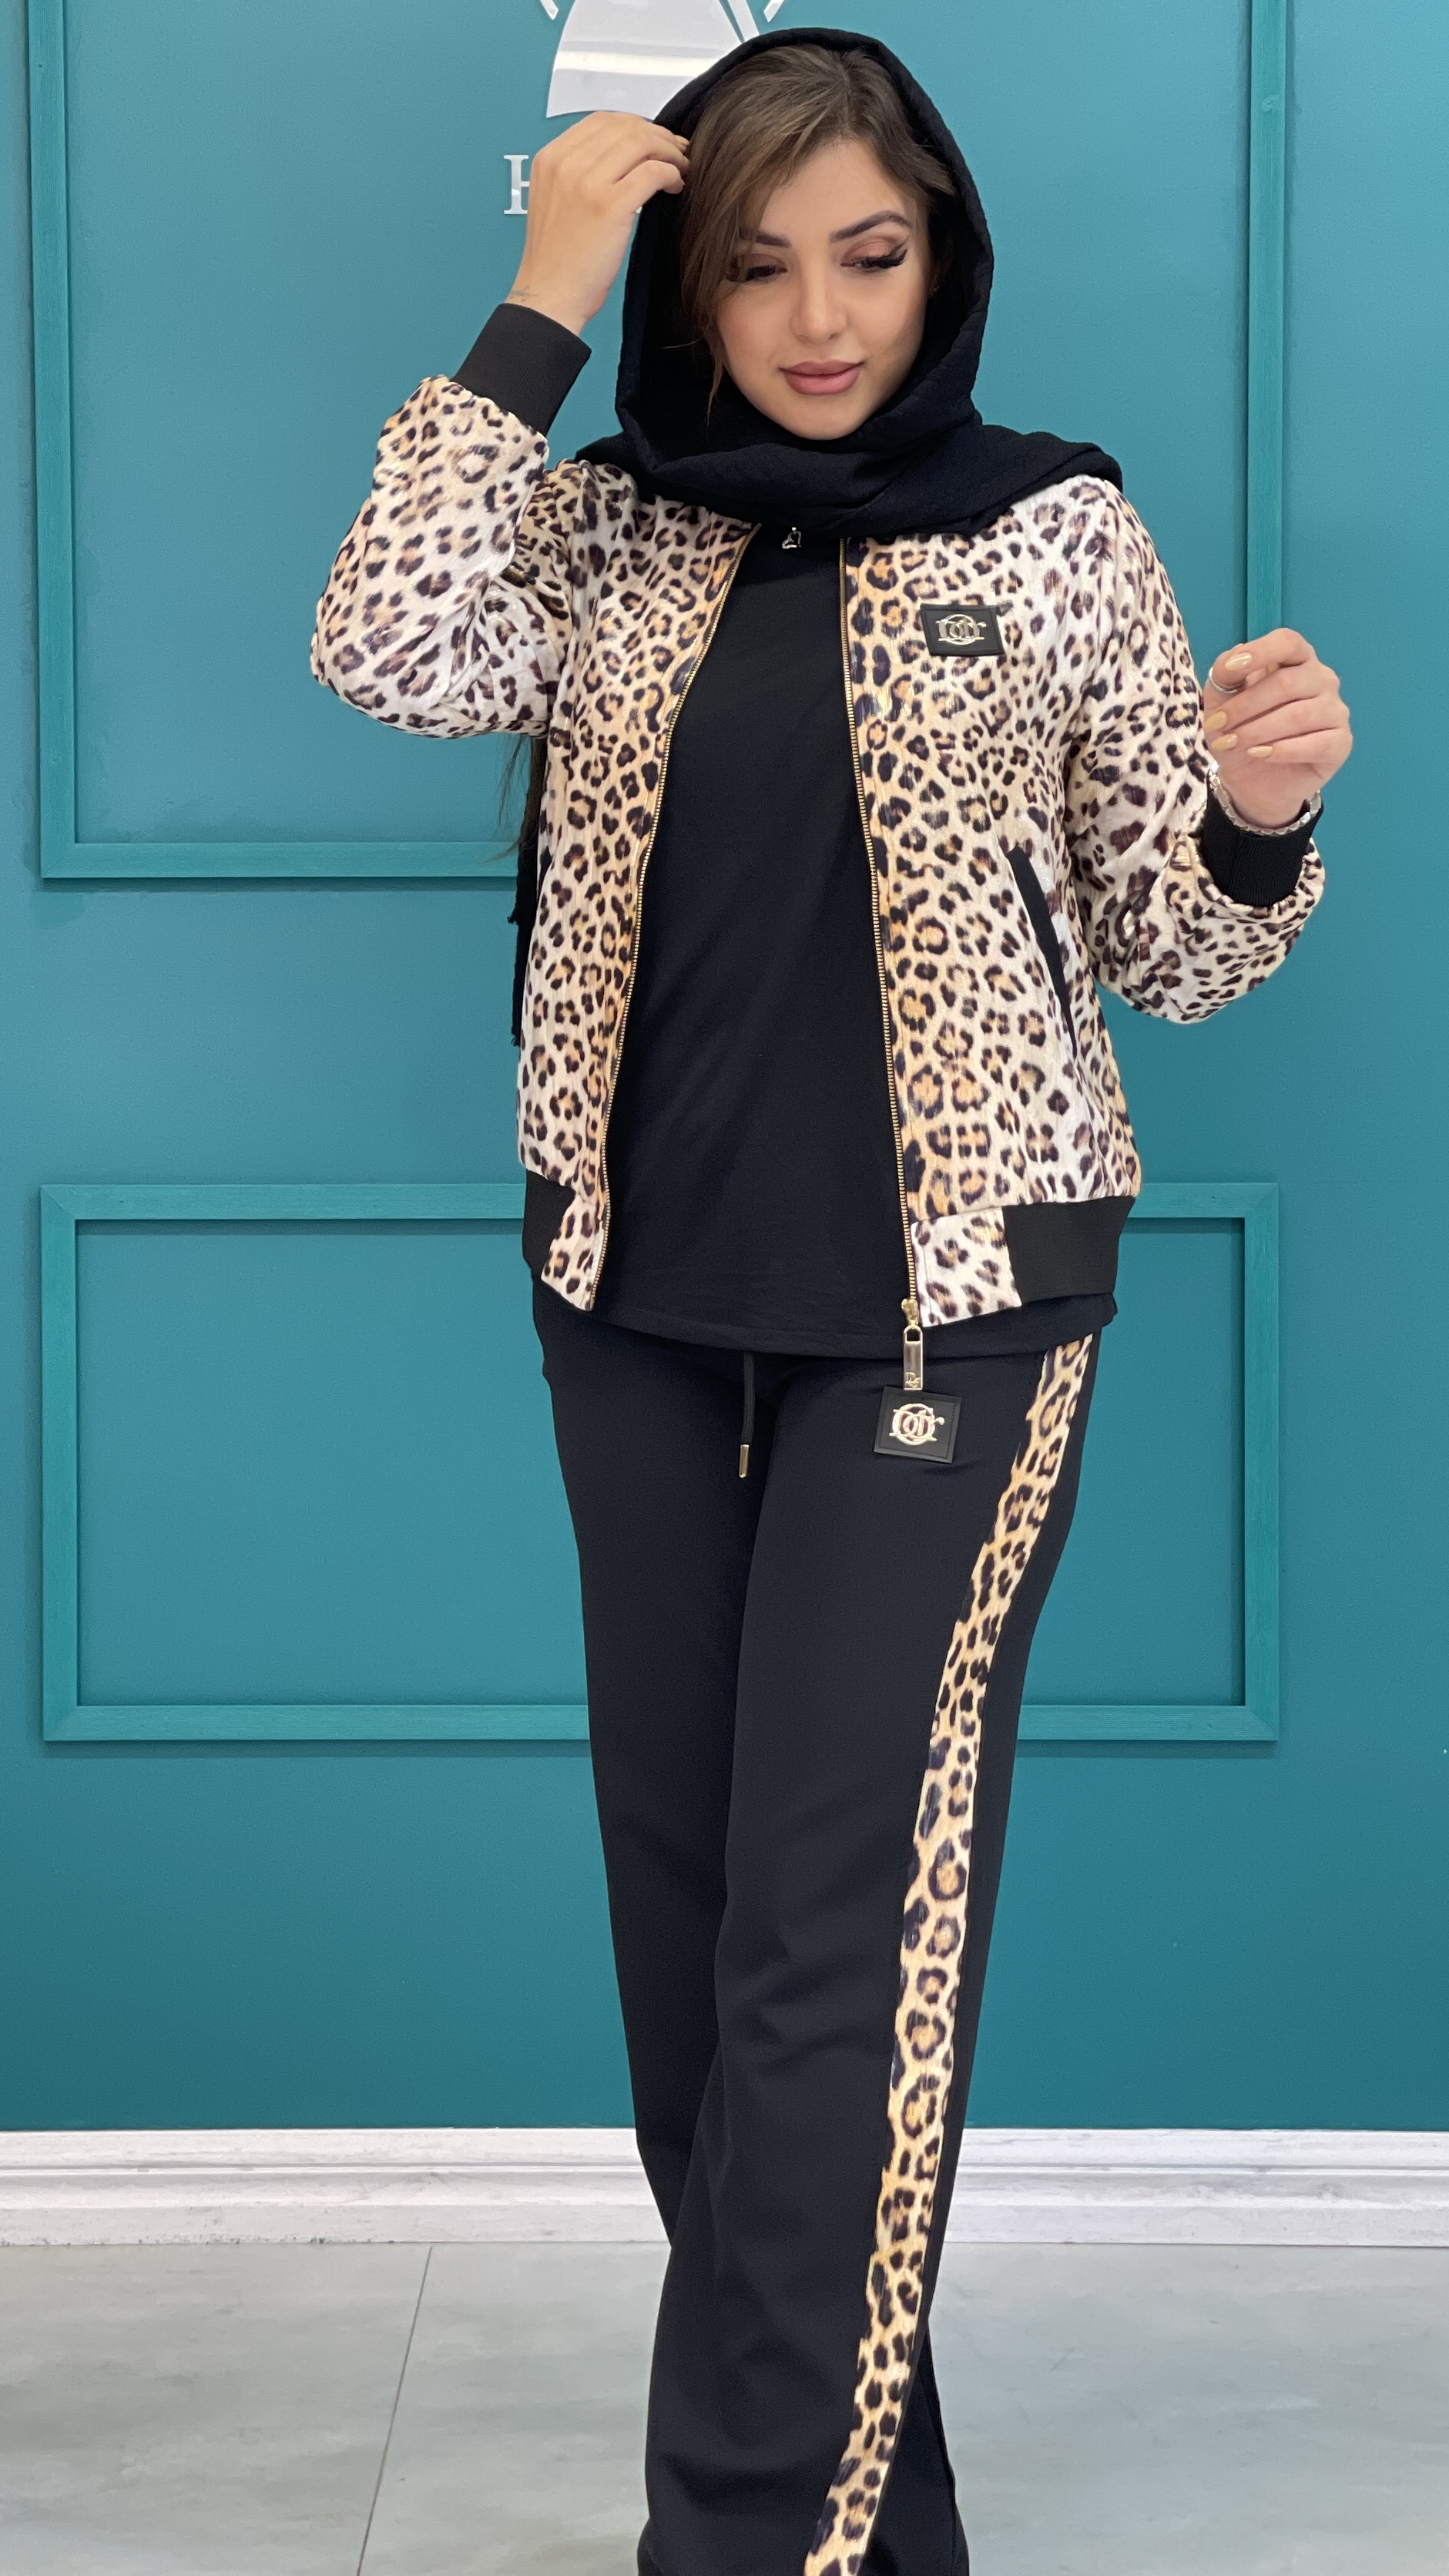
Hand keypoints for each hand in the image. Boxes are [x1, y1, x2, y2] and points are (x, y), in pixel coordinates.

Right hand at [507, 113, 688, 335]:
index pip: (601, 120)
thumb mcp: (555, 201)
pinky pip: (652, 172)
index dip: (636, 125)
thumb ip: (578, 174)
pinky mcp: (609, 205)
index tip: (654, 139)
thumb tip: (621, 158)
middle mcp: (566, 163)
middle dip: (658, 135)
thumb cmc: (557, 261)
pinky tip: (675, 186)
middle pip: (625, 127)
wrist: (549, 297)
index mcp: (550, 158)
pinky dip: (671, 174)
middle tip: (677, 151)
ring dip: (669, 152)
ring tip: (680, 168)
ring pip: (641, 143)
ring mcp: (586, 182)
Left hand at [1202, 630, 1351, 827]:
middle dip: (1246, 705)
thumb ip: (1224, 677)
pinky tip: (1261, 754)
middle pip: (1287, 682)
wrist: (1250, 781)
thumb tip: (1233, 659)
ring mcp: (1335, 710)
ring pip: (1299, 715)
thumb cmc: (1241, 732)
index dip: (1260, 652)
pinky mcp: (1341, 743)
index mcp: (1296, 660)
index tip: (1231, 670)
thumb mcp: (1221, 703)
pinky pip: (1316, 743)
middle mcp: (1322, 679)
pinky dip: (1283, 750)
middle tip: (1219, 725)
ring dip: (1259, 730)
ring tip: (1233, 743)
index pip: (1288, 642)